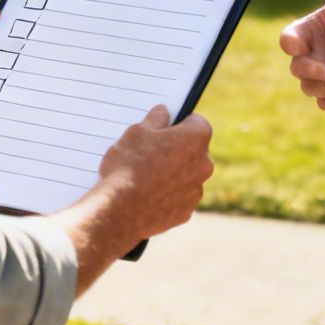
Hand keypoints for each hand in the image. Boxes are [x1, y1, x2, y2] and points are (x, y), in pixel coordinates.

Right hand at [53, 105, 213, 295]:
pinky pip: (179, 198)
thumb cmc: (129, 166)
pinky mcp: (186, 212)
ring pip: (187, 175)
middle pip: (194, 150)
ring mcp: (196, 191)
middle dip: (178, 149)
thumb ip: (155, 119)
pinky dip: (168, 195)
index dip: (180, 123)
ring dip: (174, 173)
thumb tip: (164, 112)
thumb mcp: (136, 132)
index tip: (165, 127)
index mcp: (196, 139)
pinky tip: (148, 195)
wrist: (120, 211)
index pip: (196, 122)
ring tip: (146, 175)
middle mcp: (204, 165)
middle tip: (152, 151)